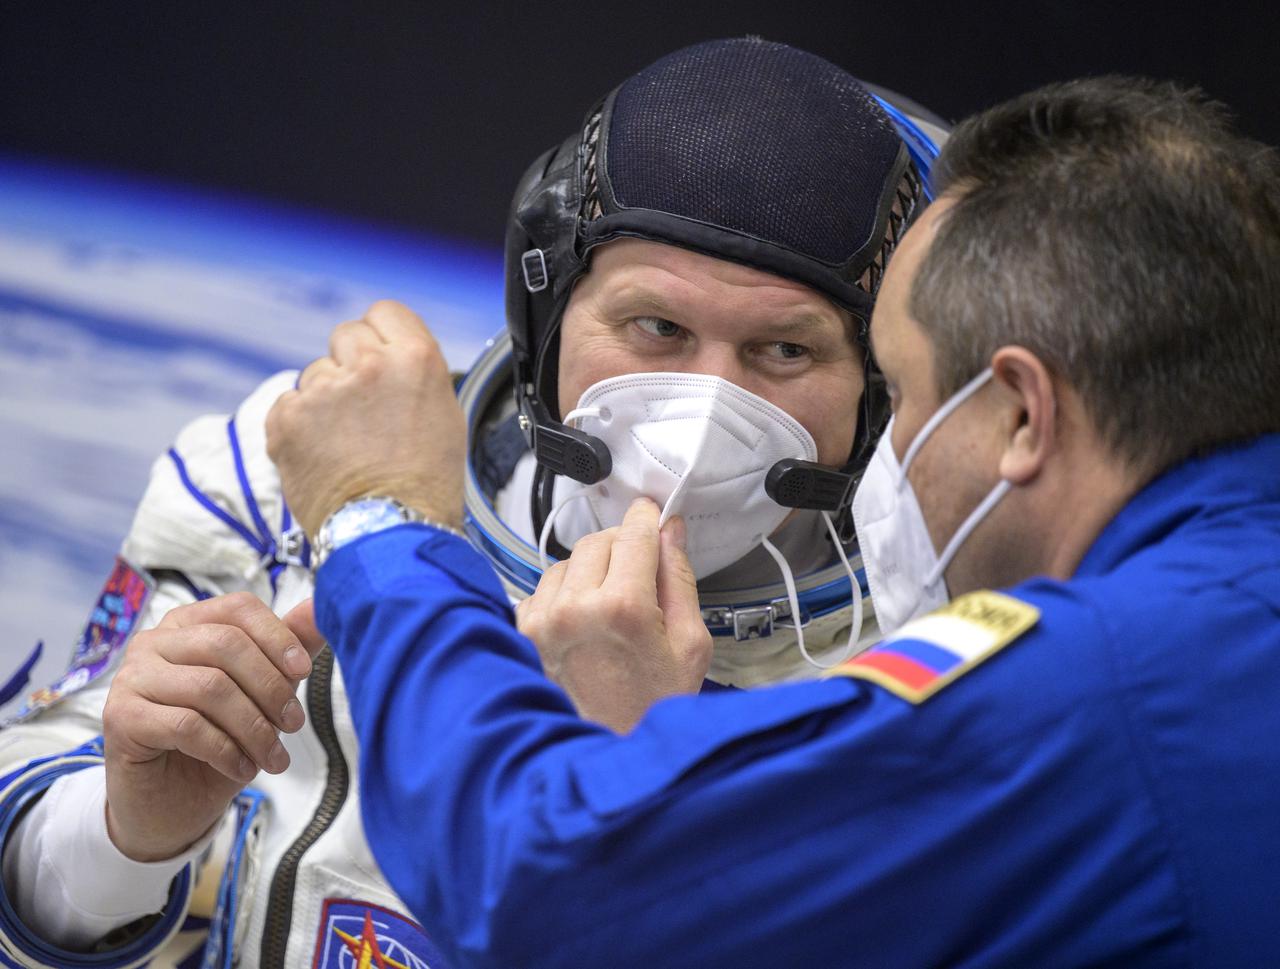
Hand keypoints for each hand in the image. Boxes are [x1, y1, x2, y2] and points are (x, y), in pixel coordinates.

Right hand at [101, 593, 325, 861]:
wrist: (167, 807)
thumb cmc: (217, 741)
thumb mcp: (261, 695)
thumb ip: (289, 649)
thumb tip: (319, 606)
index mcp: (189, 624)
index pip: (239, 609)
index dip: (278, 636)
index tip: (304, 672)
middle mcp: (154, 642)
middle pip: (226, 644)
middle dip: (270, 687)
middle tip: (294, 724)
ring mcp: (132, 678)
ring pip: (210, 687)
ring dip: (254, 727)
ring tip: (274, 756)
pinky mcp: (120, 718)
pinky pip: (186, 725)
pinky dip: (225, 749)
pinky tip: (243, 768)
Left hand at [265, 300, 466, 537]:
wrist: (391, 533)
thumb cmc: (425, 483)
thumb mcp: (443, 412)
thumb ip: (411, 371)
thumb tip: (388, 357)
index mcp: (415, 358)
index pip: (384, 312)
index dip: (382, 336)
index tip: (381, 357)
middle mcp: (368, 365)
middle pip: (346, 335)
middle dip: (352, 364)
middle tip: (364, 408)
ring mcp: (323, 391)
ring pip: (316, 373)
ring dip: (326, 399)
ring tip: (347, 442)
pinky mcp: (287, 418)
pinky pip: (289, 404)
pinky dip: (300, 426)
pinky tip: (324, 453)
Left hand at [516, 498, 712, 732]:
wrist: (608, 755)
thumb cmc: (651, 709)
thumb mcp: (690, 645)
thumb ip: (679, 579)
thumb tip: (671, 532)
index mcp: (623, 609)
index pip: (632, 533)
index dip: (646, 518)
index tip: (650, 513)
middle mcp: (575, 609)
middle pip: (598, 540)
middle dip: (622, 546)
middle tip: (640, 570)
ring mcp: (542, 621)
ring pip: (568, 561)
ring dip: (591, 569)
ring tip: (612, 604)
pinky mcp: (523, 633)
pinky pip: (545, 587)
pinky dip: (566, 592)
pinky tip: (586, 620)